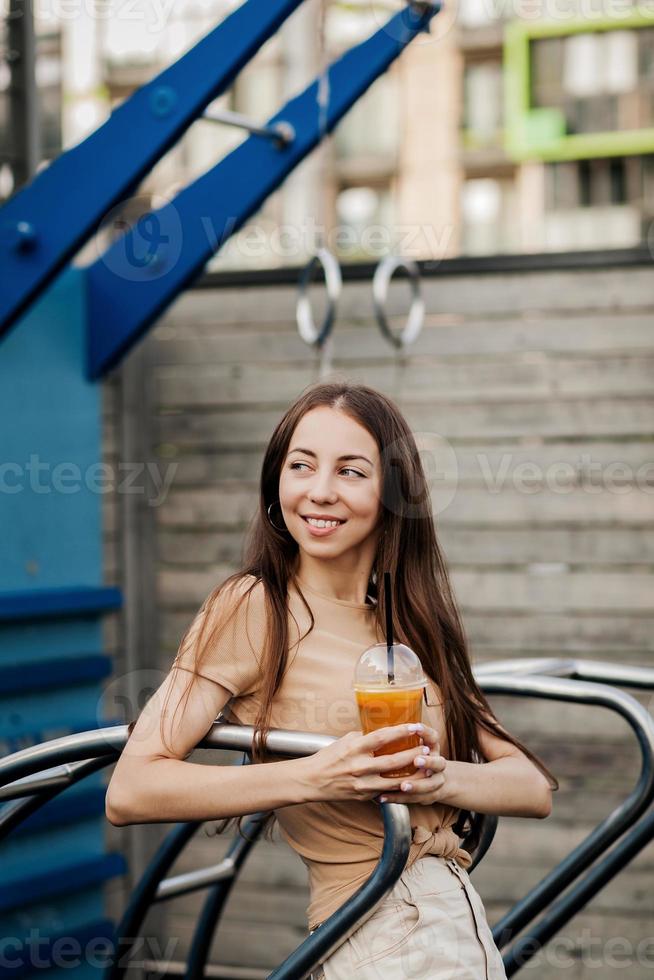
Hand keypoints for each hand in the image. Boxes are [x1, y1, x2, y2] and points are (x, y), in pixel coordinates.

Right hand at [302, 723, 436, 803]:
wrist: (311, 780)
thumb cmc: (327, 758)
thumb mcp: (344, 741)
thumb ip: (362, 738)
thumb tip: (380, 734)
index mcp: (354, 748)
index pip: (382, 737)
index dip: (400, 732)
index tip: (415, 727)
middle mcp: (359, 766)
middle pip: (392, 761)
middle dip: (412, 755)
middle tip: (427, 749)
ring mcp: (362, 784)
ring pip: (393, 781)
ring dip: (410, 774)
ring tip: (424, 768)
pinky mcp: (363, 796)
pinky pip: (385, 792)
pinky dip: (398, 788)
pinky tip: (410, 783)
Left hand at [373, 723, 447, 805]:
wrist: (438, 777)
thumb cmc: (416, 754)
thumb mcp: (415, 742)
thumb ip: (400, 736)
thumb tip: (370, 723)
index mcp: (432, 746)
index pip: (433, 737)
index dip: (426, 732)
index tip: (415, 728)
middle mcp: (438, 763)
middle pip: (439, 763)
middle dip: (428, 762)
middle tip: (416, 761)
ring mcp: (436, 780)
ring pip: (429, 785)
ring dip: (415, 785)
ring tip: (402, 785)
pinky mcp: (429, 795)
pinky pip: (416, 799)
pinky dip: (398, 798)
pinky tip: (382, 798)